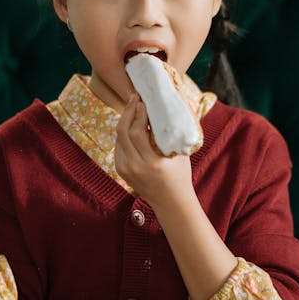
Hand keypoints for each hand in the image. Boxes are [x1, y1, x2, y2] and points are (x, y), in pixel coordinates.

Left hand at [115, 94, 194, 208]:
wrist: (170, 201)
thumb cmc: (180, 174)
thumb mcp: (178, 154)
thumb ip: (169, 135)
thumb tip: (164, 108)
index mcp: (152, 162)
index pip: (137, 132)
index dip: (138, 113)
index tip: (142, 100)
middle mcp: (136, 167)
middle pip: (123, 132)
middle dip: (127, 112)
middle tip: (133, 98)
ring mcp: (126, 170)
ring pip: (118, 138)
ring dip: (124, 120)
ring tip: (131, 106)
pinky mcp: (121, 170)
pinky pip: (118, 146)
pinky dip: (123, 133)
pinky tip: (129, 123)